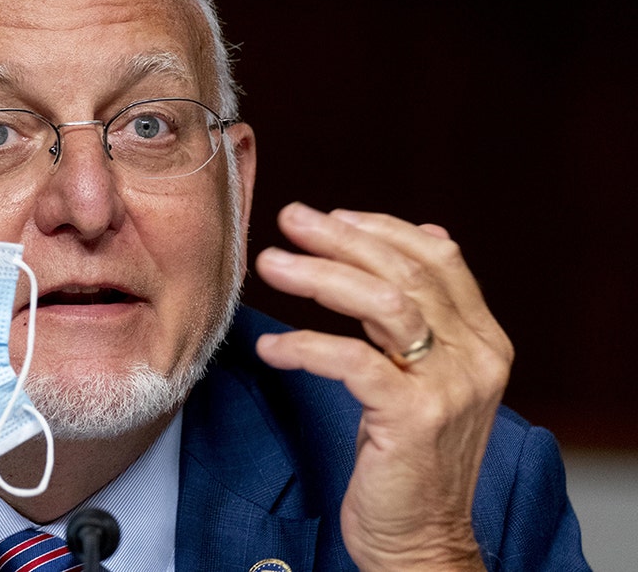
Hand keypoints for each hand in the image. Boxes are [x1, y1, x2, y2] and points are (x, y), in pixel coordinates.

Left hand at [255, 202, 511, 570]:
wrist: (419, 537)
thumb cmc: (407, 457)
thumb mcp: (422, 380)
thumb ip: (420, 319)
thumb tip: (411, 240)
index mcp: (482, 340)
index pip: (439, 259)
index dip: (383, 228)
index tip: (331, 215)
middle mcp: (477, 356)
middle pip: (407, 272)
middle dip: (341, 238)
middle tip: (289, 218)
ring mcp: (450, 387)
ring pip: (385, 305)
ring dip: (320, 276)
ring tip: (271, 264)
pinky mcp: (415, 419)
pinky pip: (352, 361)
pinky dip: (304, 345)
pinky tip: (271, 346)